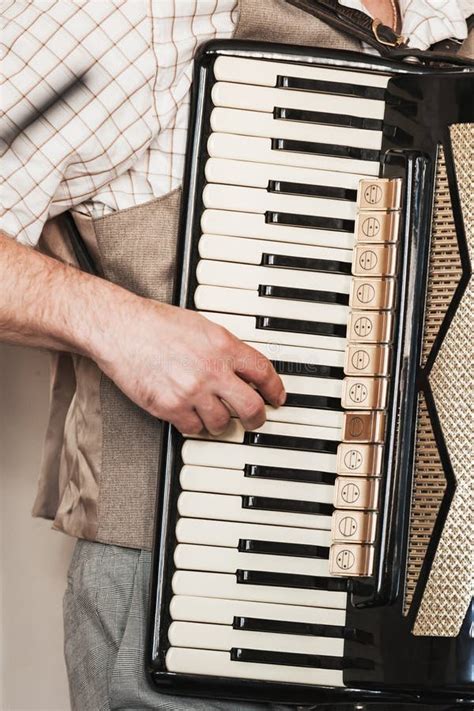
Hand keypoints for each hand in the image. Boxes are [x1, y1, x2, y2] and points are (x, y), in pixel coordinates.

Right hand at [96, 298, 285, 434]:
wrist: (121, 330)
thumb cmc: (155, 324)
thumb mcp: (201, 326)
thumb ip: (224, 347)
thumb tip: (242, 366)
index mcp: (223, 345)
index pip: (263, 372)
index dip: (275, 389)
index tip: (277, 397)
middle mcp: (211, 370)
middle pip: (251, 407)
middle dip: (257, 418)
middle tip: (255, 420)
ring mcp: (192, 391)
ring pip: (222, 423)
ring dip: (221, 422)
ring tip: (214, 415)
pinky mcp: (170, 407)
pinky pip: (193, 429)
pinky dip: (194, 426)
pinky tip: (190, 415)